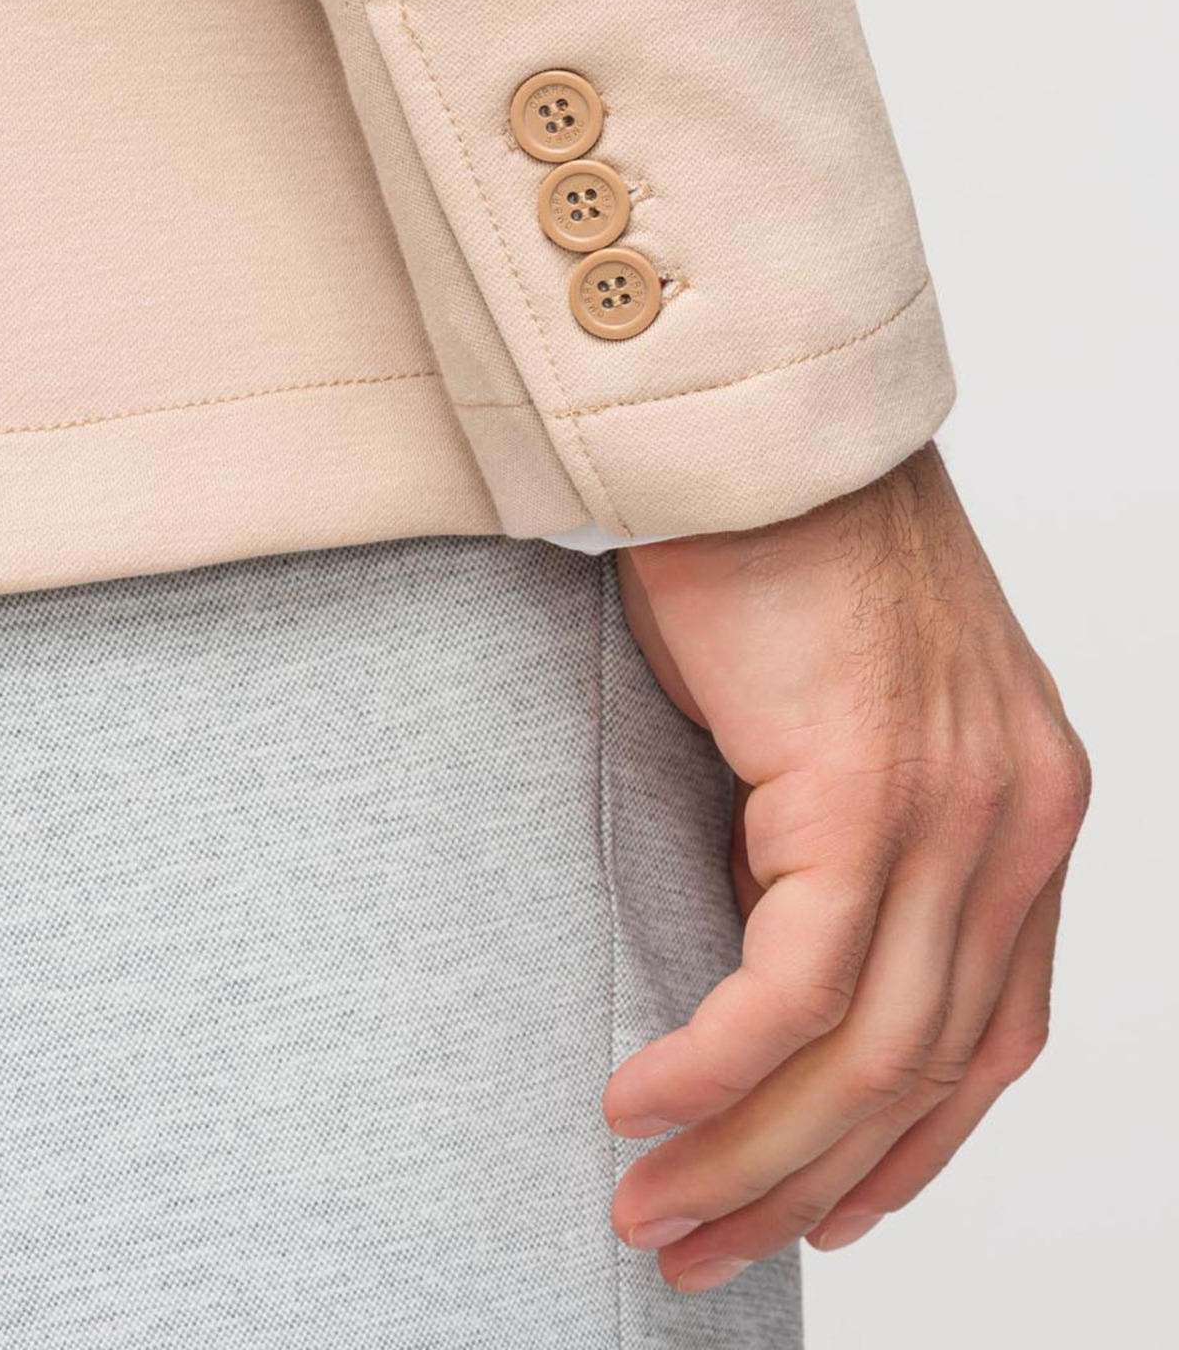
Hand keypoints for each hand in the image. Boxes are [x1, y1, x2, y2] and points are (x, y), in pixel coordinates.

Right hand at [607, 444, 1089, 1294]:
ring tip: (652, 1211)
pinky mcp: (864, 788)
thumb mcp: (836, 712)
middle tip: (697, 1246)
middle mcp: (1018, 819)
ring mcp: (955, 807)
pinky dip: (710, 1067)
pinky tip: (636, 1103)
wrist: (750, 417)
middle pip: (925, 1071)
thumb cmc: (772, 542)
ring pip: (864, 1057)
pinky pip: (790, 990)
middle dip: (807, 1184)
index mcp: (1025, 803)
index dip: (913, 1149)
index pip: (997, 1034)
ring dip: (746, 1154)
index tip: (828, 1213)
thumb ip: (835, 836)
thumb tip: (751, 953)